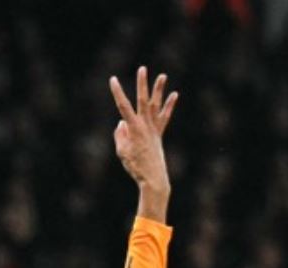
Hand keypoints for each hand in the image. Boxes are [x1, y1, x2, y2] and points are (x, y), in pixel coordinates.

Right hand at [109, 66, 177, 218]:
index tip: (113, 79)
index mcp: (133, 129)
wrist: (153, 178)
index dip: (118, 92)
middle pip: (142, 100)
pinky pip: (165, 117)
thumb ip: (120, 135)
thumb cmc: (135, 167)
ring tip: (163, 75)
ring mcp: (154, 128)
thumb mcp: (122, 152)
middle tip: (142, 68)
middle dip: (142, 84)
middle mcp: (145, 125)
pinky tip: (174, 94)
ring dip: (159, 89)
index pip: (123, 106)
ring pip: (156, 105)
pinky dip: (169, 106)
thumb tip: (122, 123)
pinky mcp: (160, 134)